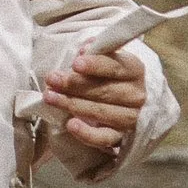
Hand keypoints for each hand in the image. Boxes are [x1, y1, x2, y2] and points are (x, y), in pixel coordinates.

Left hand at [39, 38, 146, 166]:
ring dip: (73, 105)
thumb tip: (85, 50)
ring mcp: (130, 117)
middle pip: (104, 91)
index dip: (95, 65)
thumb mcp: (105, 56)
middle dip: (74, 85)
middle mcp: (136, 95)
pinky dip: (87, 134)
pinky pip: (104, 138)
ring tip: (51, 97)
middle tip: (52, 80)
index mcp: (134, 70)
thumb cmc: (109, 73)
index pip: (115, 67)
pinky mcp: (121, 136)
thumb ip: (96, 51)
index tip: (75, 63)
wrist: (126, 99)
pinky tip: (71, 124)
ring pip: (101, 112)